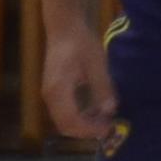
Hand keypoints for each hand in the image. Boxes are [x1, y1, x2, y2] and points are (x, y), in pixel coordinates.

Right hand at [40, 25, 116, 144]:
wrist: (65, 28)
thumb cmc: (81, 42)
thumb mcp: (96, 63)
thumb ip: (102, 87)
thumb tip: (110, 110)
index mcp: (58, 90)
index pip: (71, 121)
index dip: (89, 129)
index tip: (108, 129)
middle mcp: (50, 96)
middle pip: (65, 126)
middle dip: (86, 131)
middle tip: (108, 127)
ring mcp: (49, 94)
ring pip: (64, 121)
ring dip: (83, 125)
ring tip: (104, 120)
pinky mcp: (53, 92)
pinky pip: (64, 113)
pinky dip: (79, 118)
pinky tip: (95, 111)